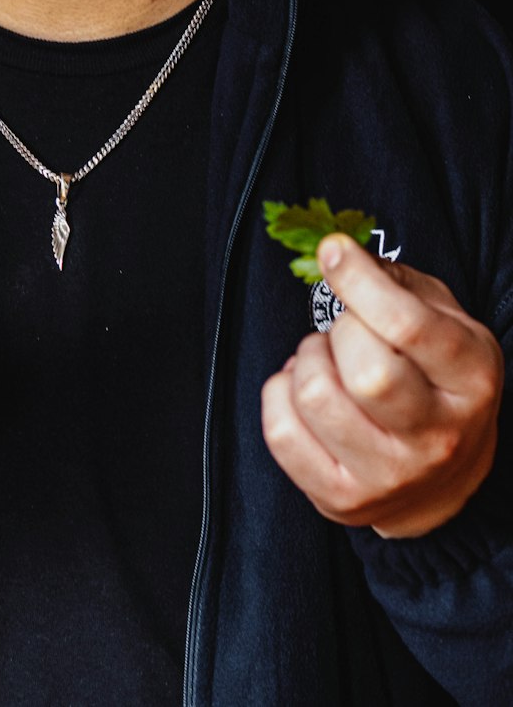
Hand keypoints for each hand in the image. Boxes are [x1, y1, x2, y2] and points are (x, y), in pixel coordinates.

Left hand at [261, 234, 502, 537]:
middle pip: (365, 371)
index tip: (333, 251)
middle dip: (340, 333)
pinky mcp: (340, 498)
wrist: (443, 478)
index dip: (359, 280)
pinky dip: (280, 395)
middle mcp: (435, 436)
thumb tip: (338, 253)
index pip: (408, 326)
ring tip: (327, 363)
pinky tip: (304, 393)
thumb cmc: (434, 380)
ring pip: (315, 396)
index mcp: (470, 379)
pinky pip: (281, 431)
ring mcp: (387, 475)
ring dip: (308, 362)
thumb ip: (396, 283)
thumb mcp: (442, 322)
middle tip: (347, 334)